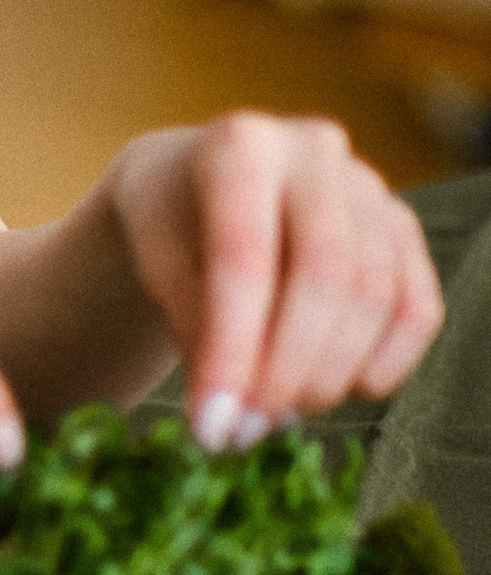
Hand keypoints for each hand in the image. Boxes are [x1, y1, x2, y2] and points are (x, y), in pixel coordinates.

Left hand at [106, 115, 440, 447]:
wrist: (201, 184)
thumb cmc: (172, 224)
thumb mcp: (155, 264)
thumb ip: (191, 327)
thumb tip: (230, 416)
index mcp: (241, 145)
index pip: (244, 257)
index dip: (231, 349)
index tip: (211, 424)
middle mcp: (316, 151)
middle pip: (326, 272)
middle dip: (288, 368)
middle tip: (250, 429)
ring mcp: (370, 185)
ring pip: (375, 292)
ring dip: (333, 373)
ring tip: (281, 414)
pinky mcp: (404, 226)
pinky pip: (418, 304)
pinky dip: (391, 360)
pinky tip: (349, 392)